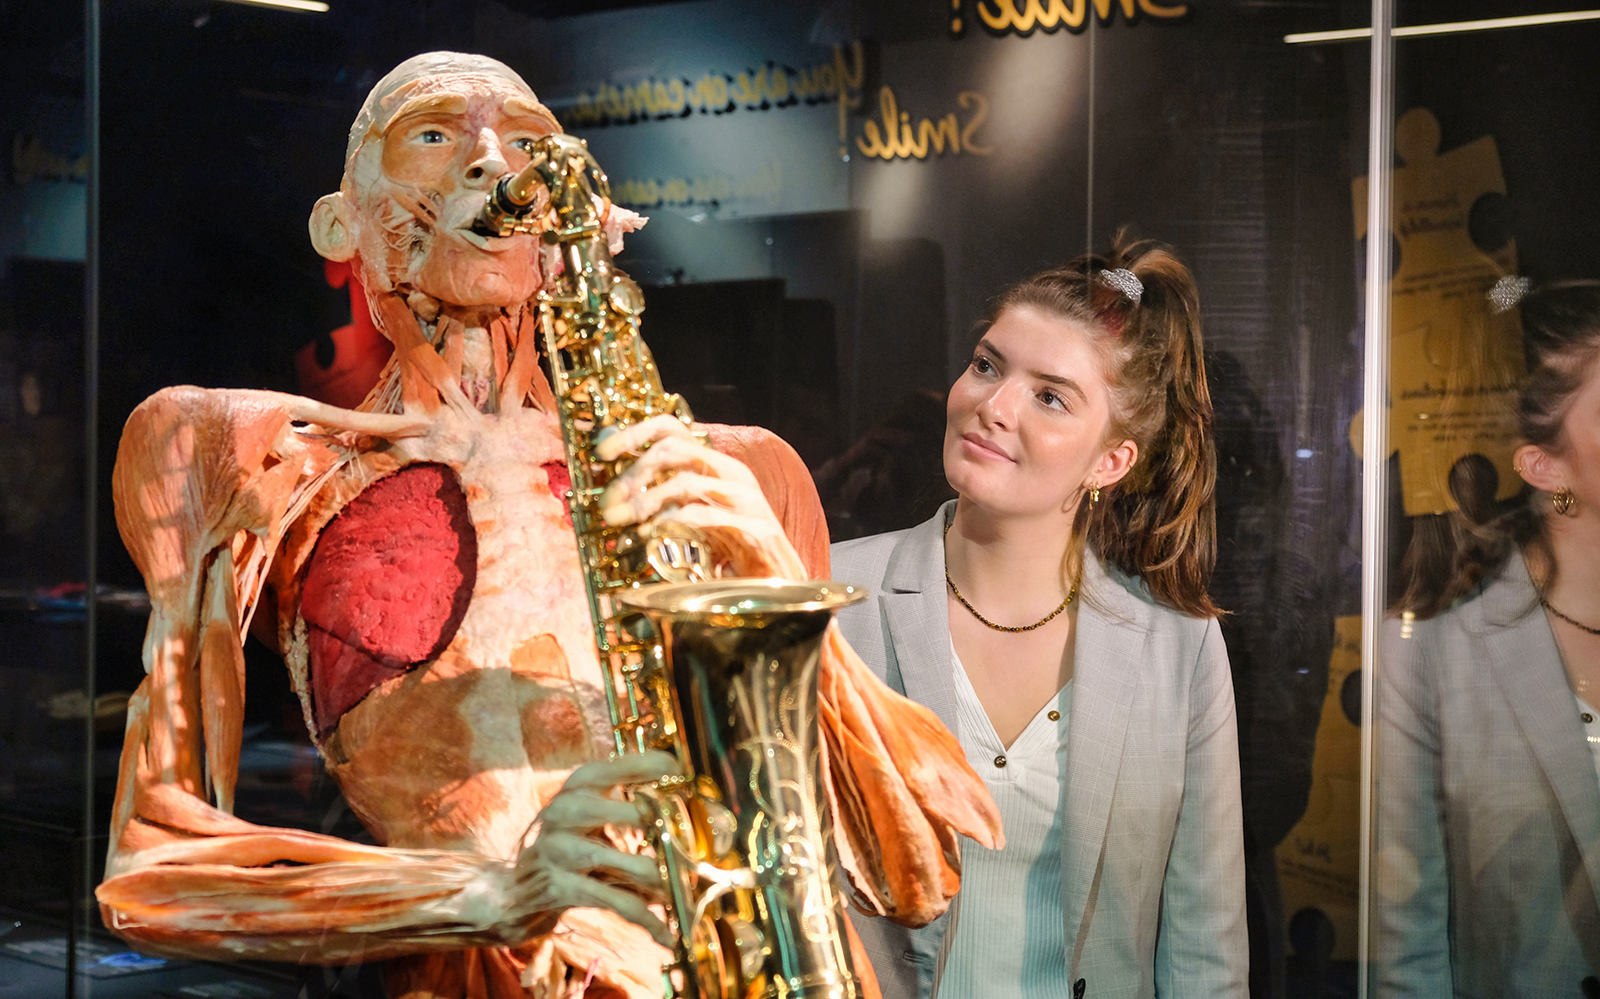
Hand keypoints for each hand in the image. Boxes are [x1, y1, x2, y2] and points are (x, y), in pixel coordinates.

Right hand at [497, 751, 679, 947]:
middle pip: (635, 814)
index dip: (662, 770)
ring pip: (632, 865)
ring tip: (689, 890)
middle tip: (699, 847)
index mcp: (579, 784)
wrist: (508, 892)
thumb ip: (626, 803)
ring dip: (668, 883)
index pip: (627, 765)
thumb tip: (684, 807)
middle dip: (676, 836)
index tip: (687, 780)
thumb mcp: (586, 812)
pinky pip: (617, 904)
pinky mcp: (559, 887)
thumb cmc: (563, 848)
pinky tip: (667, 936)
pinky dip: (648, 921)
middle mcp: (567, 809)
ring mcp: (561, 849)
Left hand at [594, 415, 806, 578]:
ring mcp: (745, 499)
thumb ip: (664, 499)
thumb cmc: (732, 550)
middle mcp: (731, 473)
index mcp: (715, 465)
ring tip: (622, 522)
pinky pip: (702, 516)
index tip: (602, 453)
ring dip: (644, 502)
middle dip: (633, 474)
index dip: (633, 433)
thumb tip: (615, 491)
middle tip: (608, 503)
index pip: (672, 428)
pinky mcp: (753, 527)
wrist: (780, 582)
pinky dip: (670, 524)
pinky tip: (650, 537)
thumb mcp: (693, 516)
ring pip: (684, 481)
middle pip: (673, 449)